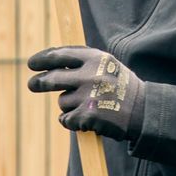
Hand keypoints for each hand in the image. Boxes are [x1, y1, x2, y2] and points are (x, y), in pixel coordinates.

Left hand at [27, 47, 146, 140]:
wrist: (144, 112)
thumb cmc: (122, 87)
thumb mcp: (107, 65)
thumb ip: (83, 61)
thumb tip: (49, 59)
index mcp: (96, 58)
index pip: (61, 55)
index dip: (43, 59)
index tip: (32, 63)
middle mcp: (91, 75)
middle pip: (52, 78)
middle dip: (39, 82)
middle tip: (32, 84)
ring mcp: (88, 96)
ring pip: (62, 101)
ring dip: (68, 105)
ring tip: (88, 106)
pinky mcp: (87, 116)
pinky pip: (66, 119)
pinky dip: (71, 121)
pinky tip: (86, 120)